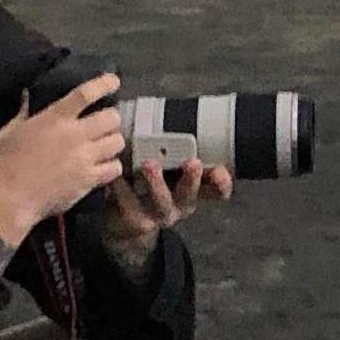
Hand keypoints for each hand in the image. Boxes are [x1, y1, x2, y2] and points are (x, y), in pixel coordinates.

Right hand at [0, 73, 127, 244]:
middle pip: (112, 118)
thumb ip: (23, 111)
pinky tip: (104, 167)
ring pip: (118, 142)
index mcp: (55, 119)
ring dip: (113, 141)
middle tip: (104, 124)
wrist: (11, 199)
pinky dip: (112, 166)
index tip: (114, 81)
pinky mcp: (90, 179)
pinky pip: (115, 167)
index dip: (104, 84)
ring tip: (105, 145)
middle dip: (111, 119)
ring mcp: (85, 158)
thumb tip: (26, 93)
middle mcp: (75, 135)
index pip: (86, 93)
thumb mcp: (10, 131)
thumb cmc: (7, 163)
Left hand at [94, 154, 231, 258]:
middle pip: (191, 194)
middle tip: (193, 163)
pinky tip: (117, 173)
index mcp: (194, 190)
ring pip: (162, 201)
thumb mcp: (170, 172)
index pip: (218, 190)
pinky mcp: (135, 219)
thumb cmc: (150, 188)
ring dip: (157, 182)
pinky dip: (122, 186)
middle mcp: (181, 204)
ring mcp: (158, 214)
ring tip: (149, 165)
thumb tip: (176, 116)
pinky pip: (129, 203)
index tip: (220, 170)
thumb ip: (177, 152)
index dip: (222, 182)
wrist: (124, 223)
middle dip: (193, 179)